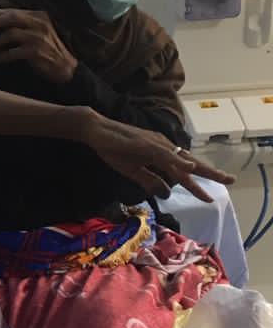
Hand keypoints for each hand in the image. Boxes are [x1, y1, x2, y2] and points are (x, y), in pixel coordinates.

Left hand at [0, 9, 76, 83]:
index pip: (14, 11)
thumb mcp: (40, 31)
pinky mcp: (35, 52)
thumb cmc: (48, 48)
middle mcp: (40, 24)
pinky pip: (11, 52)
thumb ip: (24, 23)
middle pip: (12, 17)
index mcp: (40, 16)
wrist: (64, 67)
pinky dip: (0, 56)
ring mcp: (38, 37)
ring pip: (10, 34)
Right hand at [79, 113, 234, 201]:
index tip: (210, 197)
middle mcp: (162, 146)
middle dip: (211, 172)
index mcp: (160, 153)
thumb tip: (167, 193)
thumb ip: (150, 181)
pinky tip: (189, 169)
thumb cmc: (112, 148)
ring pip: (182, 159)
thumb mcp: (133, 171)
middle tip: (231, 180)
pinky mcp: (145, 144)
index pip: (183, 170)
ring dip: (201, 169)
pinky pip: (164, 155)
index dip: (197, 183)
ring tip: (219, 177)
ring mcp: (155, 143)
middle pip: (190, 162)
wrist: (95, 131)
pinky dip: (178, 162)